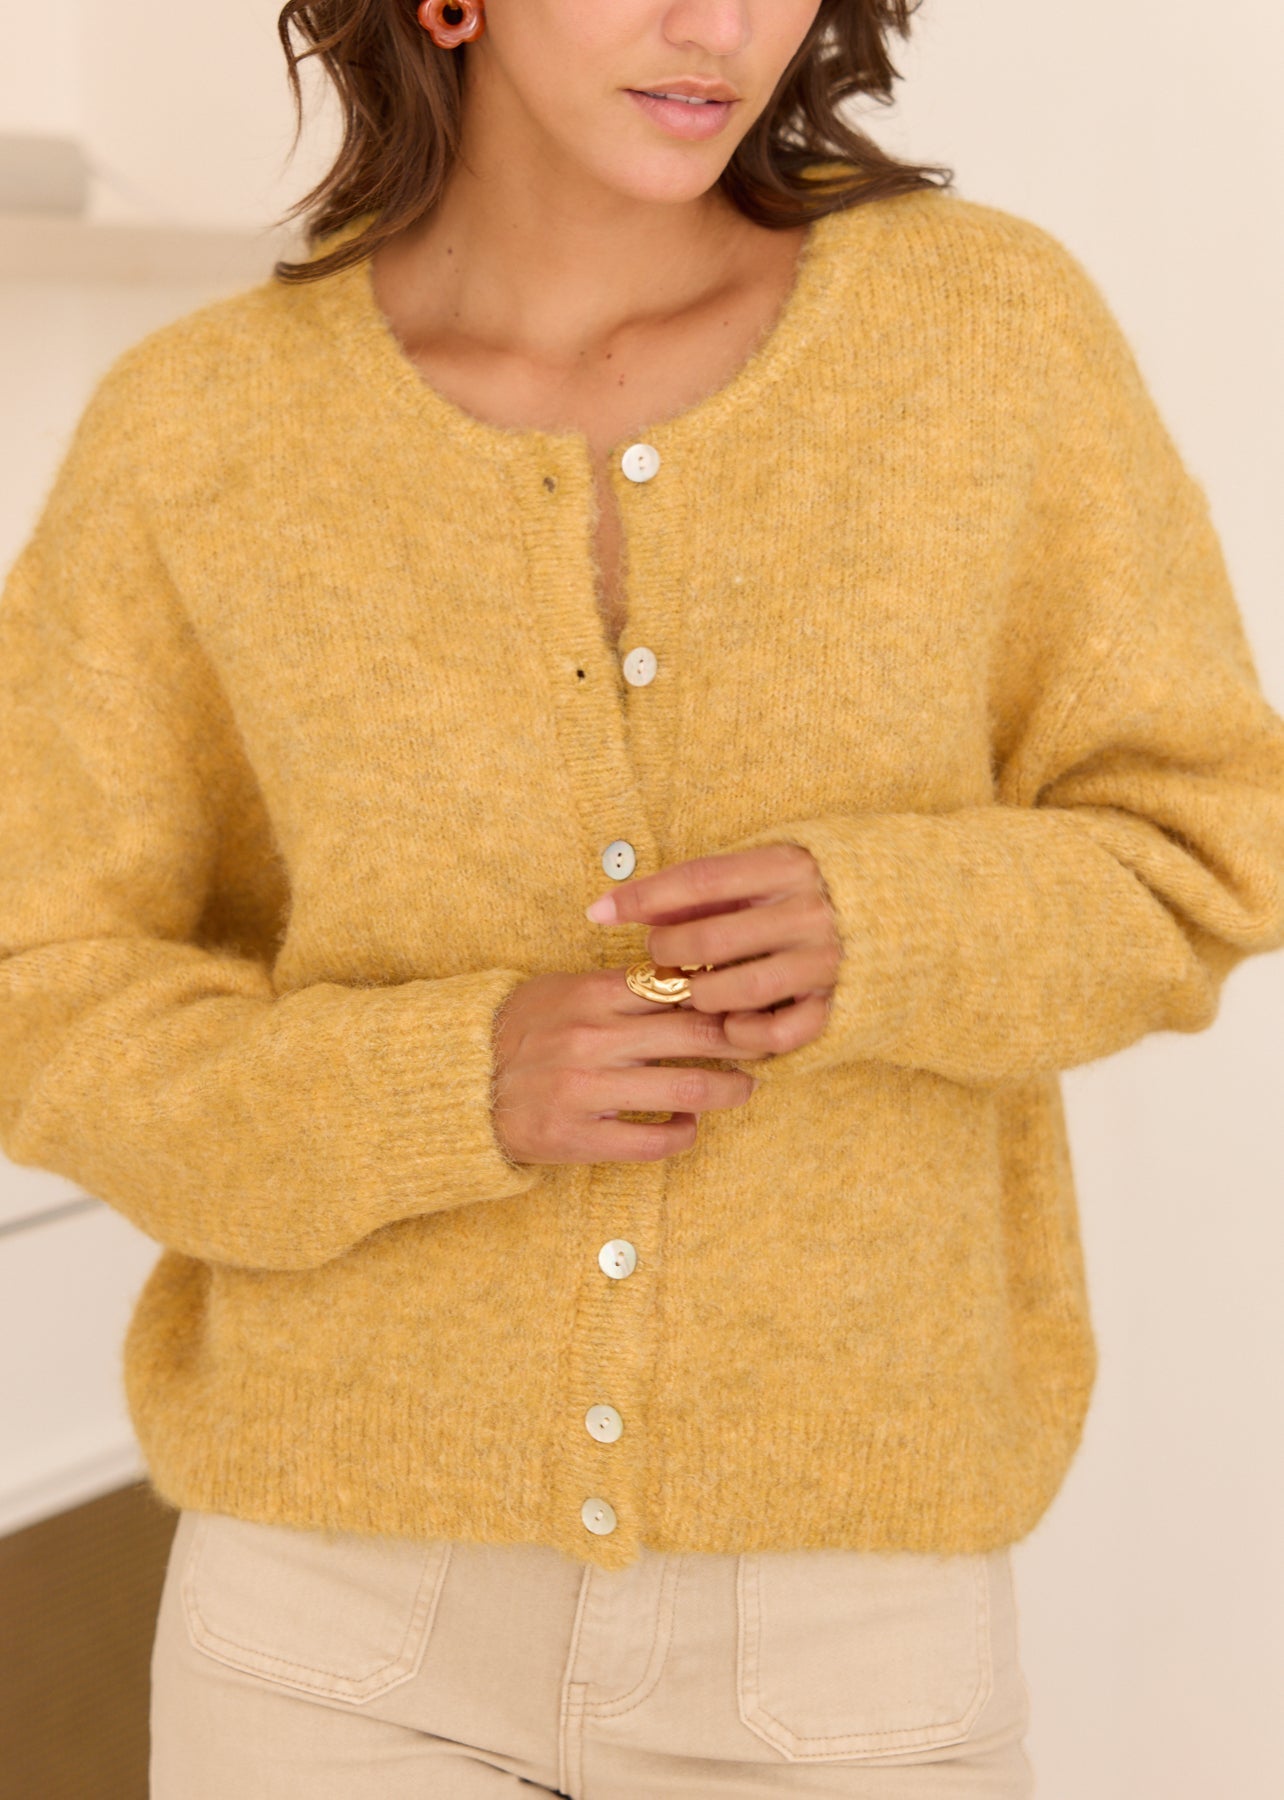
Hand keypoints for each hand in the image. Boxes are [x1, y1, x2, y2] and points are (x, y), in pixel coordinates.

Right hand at [491, 970, 758, 1166]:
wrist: (458, 1084)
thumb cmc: (519, 1030)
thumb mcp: (563, 989)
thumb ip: (620, 986)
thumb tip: (690, 978)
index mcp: (591, 994)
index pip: (680, 988)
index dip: (724, 995)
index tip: (746, 1001)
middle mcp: (593, 1039)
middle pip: (697, 1036)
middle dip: (743, 1042)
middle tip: (762, 1045)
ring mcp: (587, 1090)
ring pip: (688, 1091)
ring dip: (728, 1090)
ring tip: (742, 1088)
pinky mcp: (579, 1137)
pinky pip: (654, 1141)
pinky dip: (684, 1134)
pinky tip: (689, 1126)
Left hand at [585, 843, 841, 1059]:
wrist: (902, 913)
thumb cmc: (804, 891)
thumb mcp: (760, 870)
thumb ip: (698, 888)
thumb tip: (611, 908)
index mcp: (787, 866)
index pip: (700, 881)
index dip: (644, 898)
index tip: (601, 913)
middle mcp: (808, 911)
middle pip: (709, 940)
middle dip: (667, 954)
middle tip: (661, 958)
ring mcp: (824, 961)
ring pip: (734, 991)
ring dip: (698, 997)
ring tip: (692, 990)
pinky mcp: (836, 1005)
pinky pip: (777, 1034)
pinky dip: (743, 1035)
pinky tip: (730, 1023)